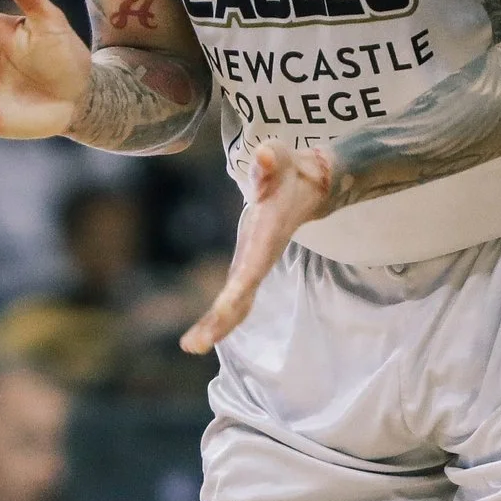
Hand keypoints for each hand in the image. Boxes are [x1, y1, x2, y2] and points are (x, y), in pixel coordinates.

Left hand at [181, 142, 331, 354]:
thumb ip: (271, 161)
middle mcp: (260, 258)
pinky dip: (219, 317)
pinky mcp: (248, 265)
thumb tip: (265, 155)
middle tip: (192, 345)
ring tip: (191, 346)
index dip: (237, 289)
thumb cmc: (289, 169)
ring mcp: (254, 265)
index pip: (250, 269)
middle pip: (242, 297)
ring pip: (238, 304)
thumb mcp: (281, 157)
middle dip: (220, 321)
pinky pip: (234, 298)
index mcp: (266, 237)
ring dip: (216, 325)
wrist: (310, 185)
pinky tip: (200, 334)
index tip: (222, 309)